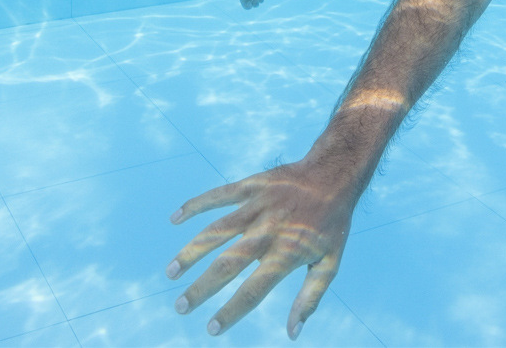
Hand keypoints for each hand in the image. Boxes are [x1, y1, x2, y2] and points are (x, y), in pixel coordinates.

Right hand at [168, 158, 360, 339]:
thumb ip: (310, 298)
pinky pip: (218, 195)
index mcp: (286, 253)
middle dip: (201, 288)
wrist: (334, 173)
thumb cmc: (332, 224)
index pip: (253, 289)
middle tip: (180, 307)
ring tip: (171, 272)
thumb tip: (293, 334)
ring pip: (215, 231)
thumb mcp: (330, 263)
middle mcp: (267, 230)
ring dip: (190, 252)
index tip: (211, 328)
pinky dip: (195, 205)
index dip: (231, 311)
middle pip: (227, 264)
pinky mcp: (251, 185)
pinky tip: (175, 218)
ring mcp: (257, 206)